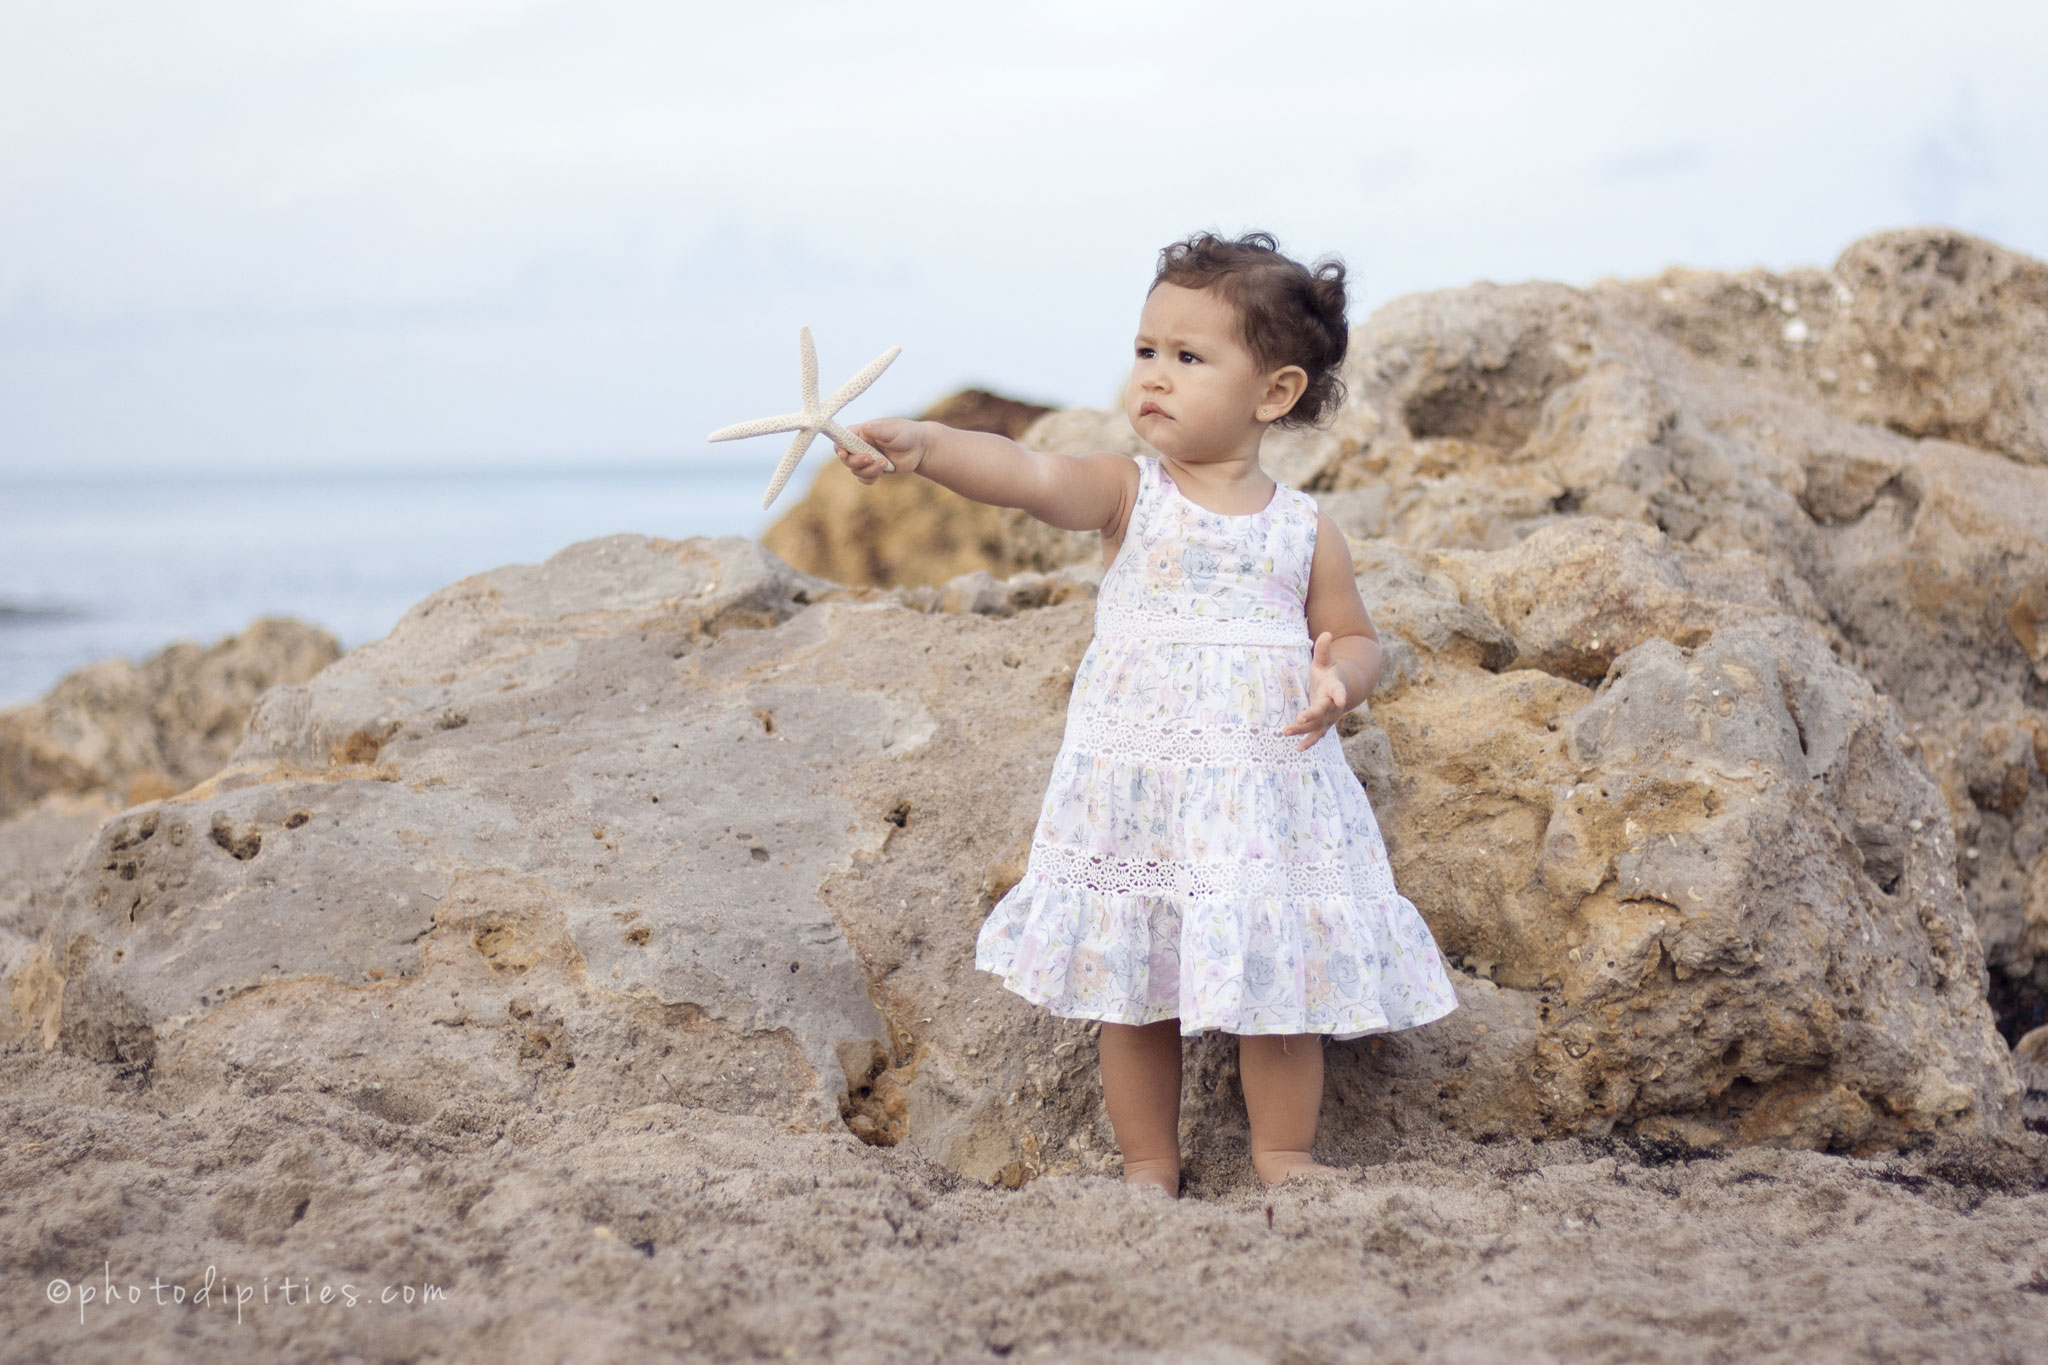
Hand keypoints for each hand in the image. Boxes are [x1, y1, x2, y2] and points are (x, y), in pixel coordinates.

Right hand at [836, 417, 928, 482]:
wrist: (920, 448)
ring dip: (868, 470)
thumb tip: (866, 428)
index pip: (842, 439)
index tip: (844, 453)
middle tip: (870, 458)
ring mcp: (867, 459)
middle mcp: (861, 446)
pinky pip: (865, 479)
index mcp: (861, 433)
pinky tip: (884, 470)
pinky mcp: (875, 470)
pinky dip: (871, 477)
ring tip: (885, 463)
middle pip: (846, 458)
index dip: (839, 447)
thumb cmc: (906, 433)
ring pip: (856, 471)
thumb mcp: (893, 430)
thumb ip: (879, 430)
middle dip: (855, 461)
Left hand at [1281, 632, 1351, 751]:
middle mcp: (1333, 705)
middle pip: (1323, 711)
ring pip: (1317, 725)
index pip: (1338, 690)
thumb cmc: (1328, 673)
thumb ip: (1324, 650)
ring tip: (1286, 731)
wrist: (1338, 690)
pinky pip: (1316, 735)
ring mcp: (1329, 717)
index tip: (1340, 698)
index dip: (1340, 694)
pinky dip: (1308, 742)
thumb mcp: (1325, 660)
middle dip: (1312, 715)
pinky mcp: (1323, 725)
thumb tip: (1326, 633)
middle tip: (1300, 719)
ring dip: (1303, 730)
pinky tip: (1298, 749)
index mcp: (1335, 687)